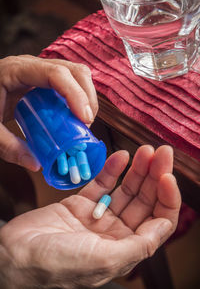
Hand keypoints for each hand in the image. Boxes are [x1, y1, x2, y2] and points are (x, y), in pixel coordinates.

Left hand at [0, 55, 97, 170]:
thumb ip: (8, 146)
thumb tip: (36, 164)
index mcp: (17, 70)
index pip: (56, 73)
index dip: (75, 94)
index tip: (85, 120)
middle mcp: (33, 65)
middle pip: (74, 71)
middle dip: (87, 97)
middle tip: (86, 125)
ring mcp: (41, 70)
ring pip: (76, 74)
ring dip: (87, 97)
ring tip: (84, 122)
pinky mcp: (45, 79)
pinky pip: (71, 82)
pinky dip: (80, 98)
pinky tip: (76, 116)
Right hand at [0, 145, 180, 288]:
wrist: (15, 255)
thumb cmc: (57, 265)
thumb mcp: (104, 260)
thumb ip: (138, 245)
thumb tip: (165, 225)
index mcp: (125, 248)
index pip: (158, 221)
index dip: (168, 198)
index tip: (167, 175)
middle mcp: (115, 232)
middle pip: (144, 201)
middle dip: (155, 175)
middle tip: (162, 152)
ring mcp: (98, 216)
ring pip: (125, 189)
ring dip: (137, 169)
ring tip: (145, 150)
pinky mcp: (80, 203)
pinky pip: (101, 183)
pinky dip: (112, 169)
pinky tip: (121, 156)